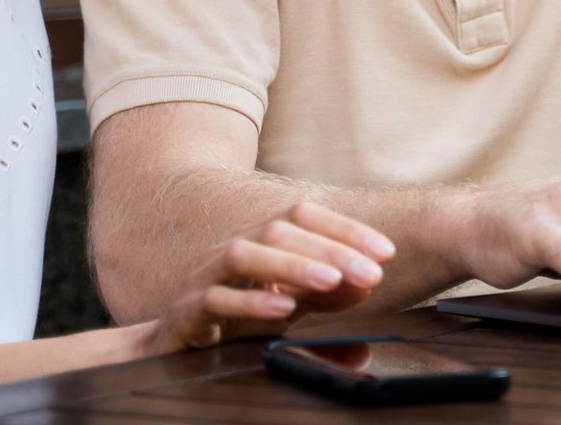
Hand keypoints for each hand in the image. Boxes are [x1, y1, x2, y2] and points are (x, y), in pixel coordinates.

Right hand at [137, 202, 394, 354]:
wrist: (175, 344)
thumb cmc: (236, 319)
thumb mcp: (291, 307)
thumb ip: (327, 302)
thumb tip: (366, 301)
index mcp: (259, 241)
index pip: (303, 216)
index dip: (346, 228)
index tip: (386, 252)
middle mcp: (232, 250)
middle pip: (279, 230)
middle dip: (330, 249)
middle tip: (371, 273)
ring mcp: (204, 278)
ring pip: (243, 254)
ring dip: (291, 264)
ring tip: (331, 281)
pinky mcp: (185, 312)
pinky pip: (214, 300)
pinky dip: (250, 302)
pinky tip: (282, 309)